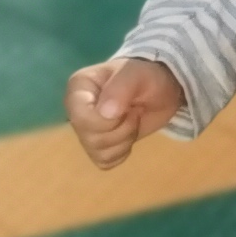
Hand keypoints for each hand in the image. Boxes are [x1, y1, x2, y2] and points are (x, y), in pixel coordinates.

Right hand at [64, 55, 183, 168]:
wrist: (160, 91)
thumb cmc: (146, 78)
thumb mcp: (137, 74)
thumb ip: (120, 89)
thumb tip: (105, 114)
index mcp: (78, 89)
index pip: (81, 119)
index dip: (108, 122)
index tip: (127, 108)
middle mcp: (75, 110)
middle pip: (91, 139)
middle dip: (122, 130)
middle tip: (134, 112)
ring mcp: (84, 130)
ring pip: (97, 152)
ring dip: (124, 140)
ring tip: (132, 120)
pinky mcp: (97, 146)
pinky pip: (105, 162)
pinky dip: (122, 152)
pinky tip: (128, 135)